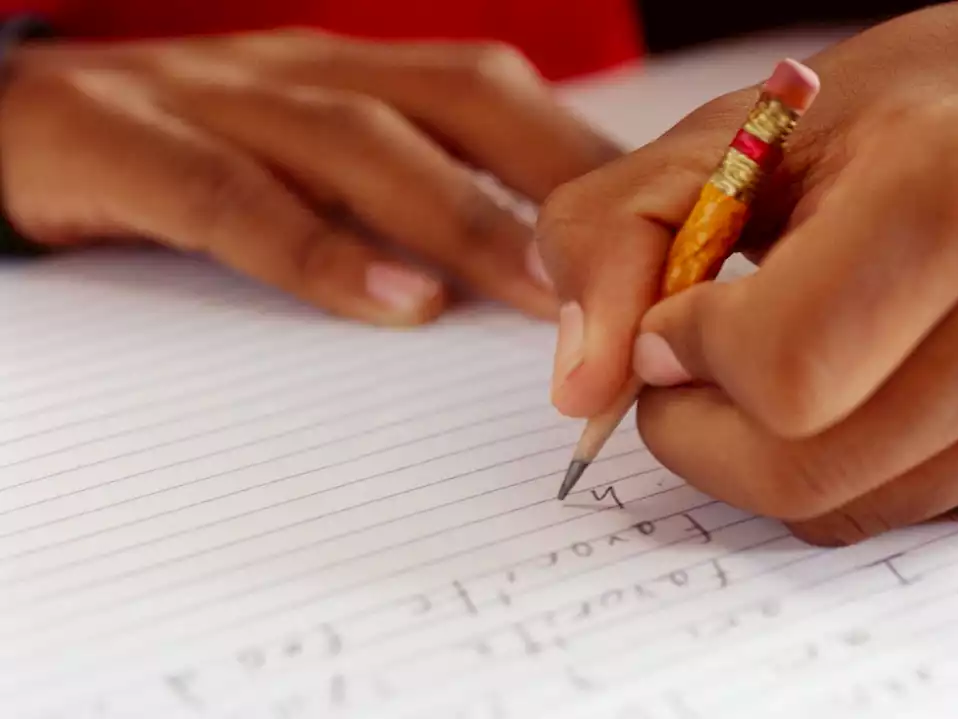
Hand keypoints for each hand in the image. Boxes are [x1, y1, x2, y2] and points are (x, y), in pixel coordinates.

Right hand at [0, 30, 618, 323]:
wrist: (9, 122)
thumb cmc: (192, 152)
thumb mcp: (309, 165)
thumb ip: (405, 202)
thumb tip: (532, 282)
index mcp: (358, 75)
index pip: (497, 96)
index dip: (586, 153)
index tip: (666, 228)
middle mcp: (303, 70)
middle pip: (459, 98)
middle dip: (555, 176)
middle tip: (639, 262)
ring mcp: (213, 95)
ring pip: (360, 143)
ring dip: (464, 216)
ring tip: (543, 295)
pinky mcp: (120, 140)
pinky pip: (230, 196)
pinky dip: (318, 252)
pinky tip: (394, 302)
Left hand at [536, 0, 957, 543]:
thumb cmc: (913, 116)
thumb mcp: (744, 131)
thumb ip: (619, 233)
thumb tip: (579, 391)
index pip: (780, 365)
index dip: (686, 353)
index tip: (675, 314)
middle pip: (802, 470)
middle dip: (700, 433)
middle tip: (691, 365)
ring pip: (840, 509)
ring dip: (760, 455)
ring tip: (780, 361)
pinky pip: (895, 514)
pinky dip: (836, 467)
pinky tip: (862, 383)